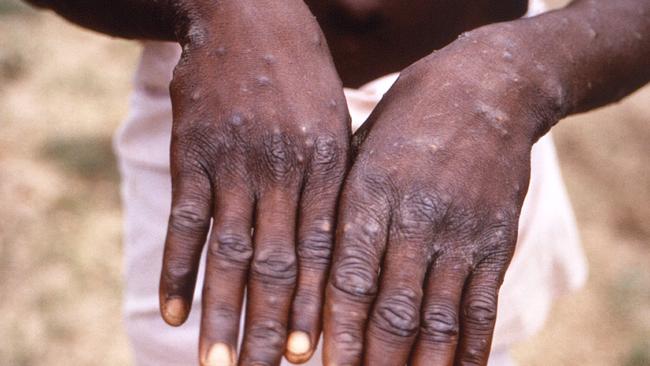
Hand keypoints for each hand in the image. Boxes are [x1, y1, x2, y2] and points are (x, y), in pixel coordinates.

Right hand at [157, 2, 349, 364]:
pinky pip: (185, 220)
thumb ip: (334, 184)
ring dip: (222, 313)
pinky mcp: (192, 153)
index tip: (311, 357)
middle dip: (271, 328)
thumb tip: (338, 252)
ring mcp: (235, 162)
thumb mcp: (335, 124)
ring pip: (230, 252)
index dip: (317, 309)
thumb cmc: (301, 78)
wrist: (249, 16)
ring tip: (217, 363)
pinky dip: (177, 269)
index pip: (323, 253)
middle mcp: (282, 171)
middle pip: (277, 265)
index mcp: (326, 167)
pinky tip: (172, 311)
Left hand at [324, 25, 557, 365]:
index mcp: (371, 193)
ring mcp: (461, 232)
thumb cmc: (407, 120)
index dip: (336, 331)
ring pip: (438, 318)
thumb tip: (308, 273)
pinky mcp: (497, 240)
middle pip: (392, 309)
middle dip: (373, 360)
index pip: (349, 278)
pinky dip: (470, 349)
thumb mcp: (359, 147)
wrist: (487, 88)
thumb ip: (339, 206)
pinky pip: (482, 306)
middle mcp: (416, 218)